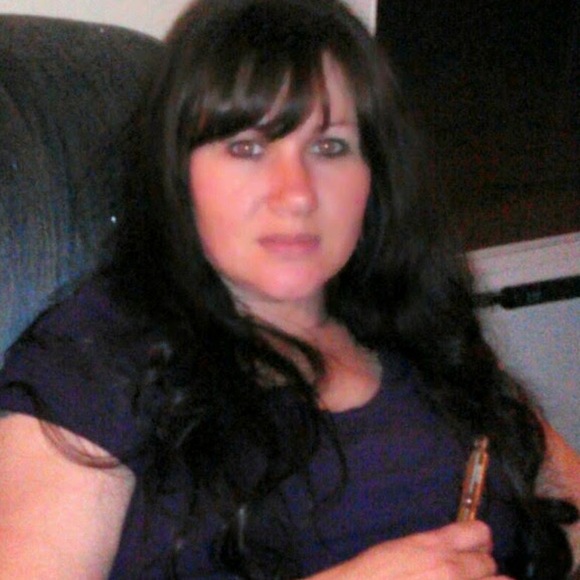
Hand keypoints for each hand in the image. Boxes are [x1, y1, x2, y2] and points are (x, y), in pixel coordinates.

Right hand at [309, 521, 512, 578]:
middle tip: (467, 577)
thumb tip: (452, 553)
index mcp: (435, 546)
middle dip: (481, 571)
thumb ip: (432, 549)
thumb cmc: (373, 576)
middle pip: (490, 564)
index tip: (473, 550)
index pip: (479, 532)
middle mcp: (453, 569)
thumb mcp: (401, 550)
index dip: (478, 542)